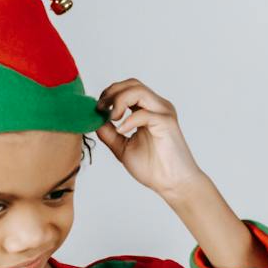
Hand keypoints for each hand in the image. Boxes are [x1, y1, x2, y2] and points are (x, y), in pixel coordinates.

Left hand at [95, 79, 206, 200]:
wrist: (173, 184)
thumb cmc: (153, 168)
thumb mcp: (122, 147)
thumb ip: (109, 133)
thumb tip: (95, 120)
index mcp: (149, 110)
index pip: (128, 88)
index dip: (109, 94)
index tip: (98, 110)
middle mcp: (158, 107)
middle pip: (132, 83)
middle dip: (111, 92)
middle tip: (101, 109)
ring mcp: (163, 112)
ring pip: (138, 90)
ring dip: (119, 101)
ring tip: (112, 118)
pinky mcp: (166, 122)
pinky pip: (143, 113)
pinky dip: (128, 120)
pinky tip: (122, 131)